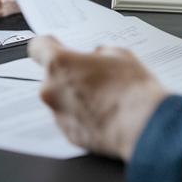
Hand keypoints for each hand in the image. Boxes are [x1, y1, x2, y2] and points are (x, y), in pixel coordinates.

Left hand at [29, 36, 167, 160]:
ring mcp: (58, 115)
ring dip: (75, 97)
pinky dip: (82, 116)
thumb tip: (97, 56)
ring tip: (104, 99)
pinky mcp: (68, 135)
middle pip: (52, 76)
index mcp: (60, 64)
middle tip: (94, 78)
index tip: (56, 48)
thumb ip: (99, 52)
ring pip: (61, 99)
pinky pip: (70, 119)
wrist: (143, 126)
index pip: (37, 47)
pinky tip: (104, 115)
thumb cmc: (132, 90)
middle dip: (70, 76)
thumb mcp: (120, 55)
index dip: (48, 46)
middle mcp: (51, 90)